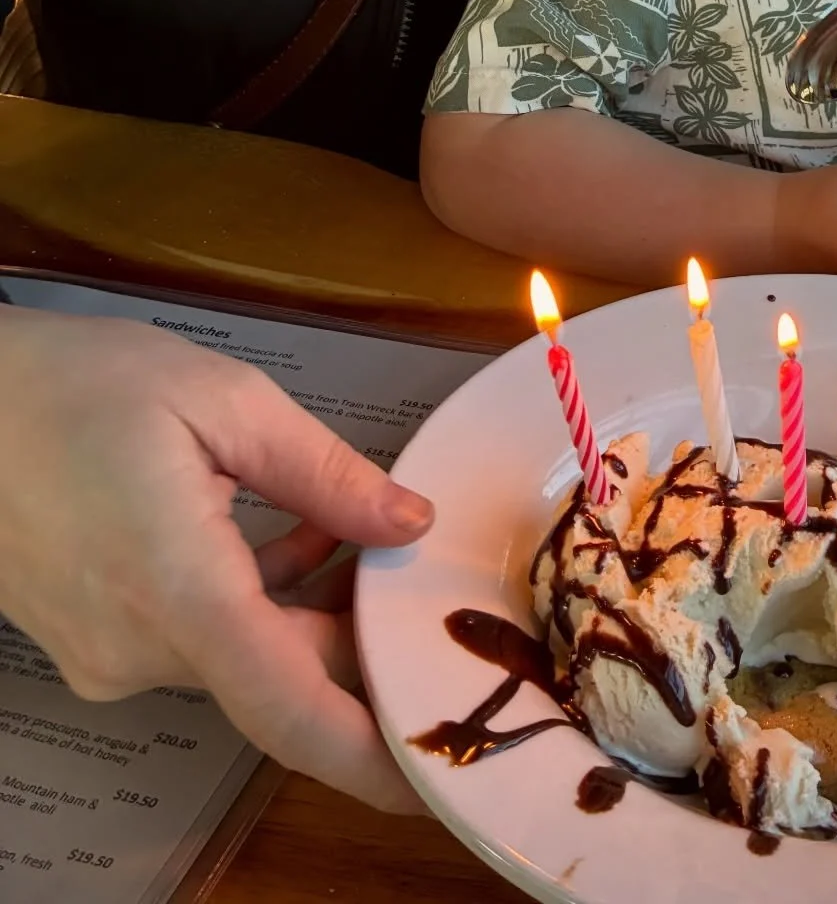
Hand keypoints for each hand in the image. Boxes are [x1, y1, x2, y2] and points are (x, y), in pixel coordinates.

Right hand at [0, 309, 434, 810]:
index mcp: (177, 592)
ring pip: (244, 656)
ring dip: (310, 610)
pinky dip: (256, 601)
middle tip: (423, 582)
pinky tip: (295, 535)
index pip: (289, 709)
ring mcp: (109, 654)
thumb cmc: (78, 385)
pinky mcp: (94, 642)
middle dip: (359, 641)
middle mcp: (138, 648)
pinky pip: (200, 640)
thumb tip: (409, 523)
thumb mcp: (224, 402)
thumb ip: (325, 474)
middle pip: (280, 677)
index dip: (368, 754)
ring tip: (359, 530)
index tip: (433, 777)